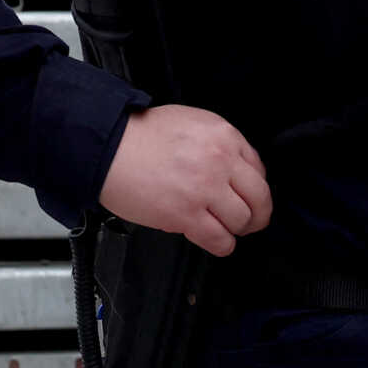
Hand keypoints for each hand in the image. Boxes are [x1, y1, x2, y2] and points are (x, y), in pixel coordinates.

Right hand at [99, 105, 272, 256]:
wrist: (108, 147)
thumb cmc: (141, 134)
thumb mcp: (192, 122)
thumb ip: (218, 143)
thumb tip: (233, 167)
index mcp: (224, 136)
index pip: (258, 168)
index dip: (255, 187)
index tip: (250, 195)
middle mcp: (221, 161)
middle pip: (259, 196)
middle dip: (259, 213)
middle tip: (252, 220)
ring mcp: (205, 190)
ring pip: (242, 220)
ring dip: (238, 229)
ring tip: (230, 230)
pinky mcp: (186, 215)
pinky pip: (218, 239)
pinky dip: (223, 245)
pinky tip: (218, 242)